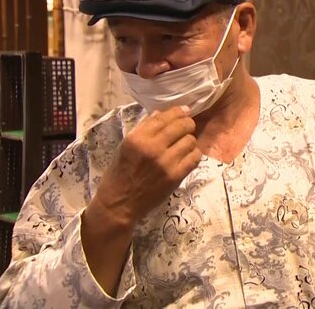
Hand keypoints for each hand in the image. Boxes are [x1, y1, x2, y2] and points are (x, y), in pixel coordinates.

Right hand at [91, 106, 201, 228]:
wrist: (120, 203)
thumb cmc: (120, 173)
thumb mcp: (126, 146)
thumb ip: (144, 128)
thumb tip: (161, 113)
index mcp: (137, 138)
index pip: (164, 117)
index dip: (178, 112)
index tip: (184, 110)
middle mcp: (152, 147)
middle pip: (182, 126)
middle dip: (187, 124)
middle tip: (187, 127)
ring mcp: (166, 162)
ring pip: (191, 141)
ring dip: (189, 141)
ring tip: (183, 145)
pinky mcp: (175, 176)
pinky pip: (195, 158)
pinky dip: (193, 154)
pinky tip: (187, 156)